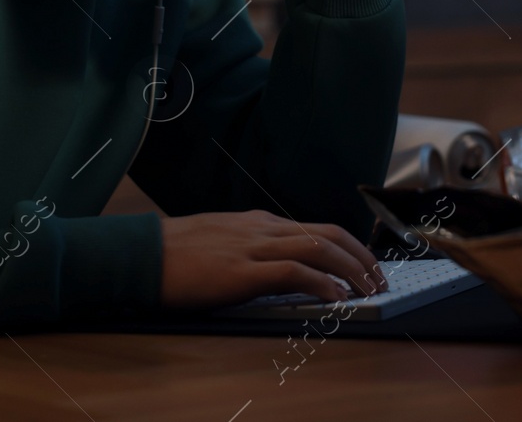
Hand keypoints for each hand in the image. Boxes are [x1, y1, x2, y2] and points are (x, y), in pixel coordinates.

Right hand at [159, 209, 388, 308]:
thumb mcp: (220, 242)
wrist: (141, 255)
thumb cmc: (174, 254)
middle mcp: (262, 228)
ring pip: (319, 248)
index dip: (348, 246)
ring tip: (370, 289)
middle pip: (328, 233)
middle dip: (361, 256)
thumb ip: (250, 249)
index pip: (315, 228)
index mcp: (258, 223)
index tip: (364, 265)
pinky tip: (337, 297)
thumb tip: (275, 268)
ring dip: (352, 269)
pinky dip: (322, 283)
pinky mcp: (242, 271)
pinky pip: (294, 272)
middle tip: (380, 278)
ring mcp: (253, 247)